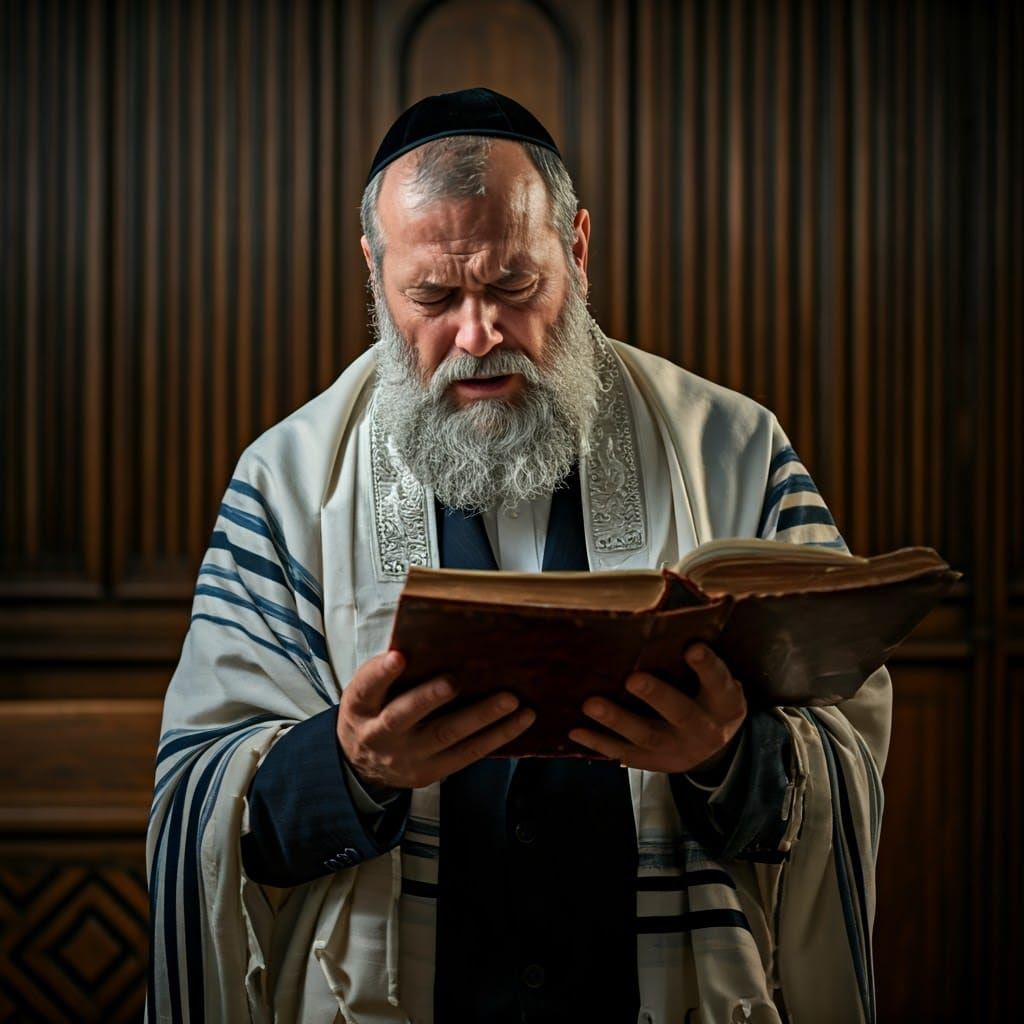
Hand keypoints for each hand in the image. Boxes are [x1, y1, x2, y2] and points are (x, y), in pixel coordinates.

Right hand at [337, 650, 535, 790]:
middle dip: (430, 698)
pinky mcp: (430, 772)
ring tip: (510, 700)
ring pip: (445, 736)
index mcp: (361, 707)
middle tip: (454, 681)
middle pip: (403, 717)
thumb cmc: (373, 711)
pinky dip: (497, 736)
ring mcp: (406, 757)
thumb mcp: (368, 691)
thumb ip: (391, 672)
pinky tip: (520, 719)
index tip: (398, 657)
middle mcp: (380, 735)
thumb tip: (437, 640)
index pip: (366, 688)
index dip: (381, 673)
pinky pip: (467, 754)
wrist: (360, 762)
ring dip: (481, 717)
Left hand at [568, 643, 746, 773]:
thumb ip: (698, 660)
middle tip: (633, 679)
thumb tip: (664, 620)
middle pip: (680, 713)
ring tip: (590, 704)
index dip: (706, 666)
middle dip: (656, 695)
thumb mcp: (718, 682)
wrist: (717, 750)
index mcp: (724, 703)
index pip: (718, 681)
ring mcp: (678, 749)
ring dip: (617, 720)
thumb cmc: (708, 698)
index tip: (692, 647)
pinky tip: (576, 730)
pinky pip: (625, 754)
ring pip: (646, 735)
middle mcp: (705, 729)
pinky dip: (599, 743)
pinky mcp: (655, 762)